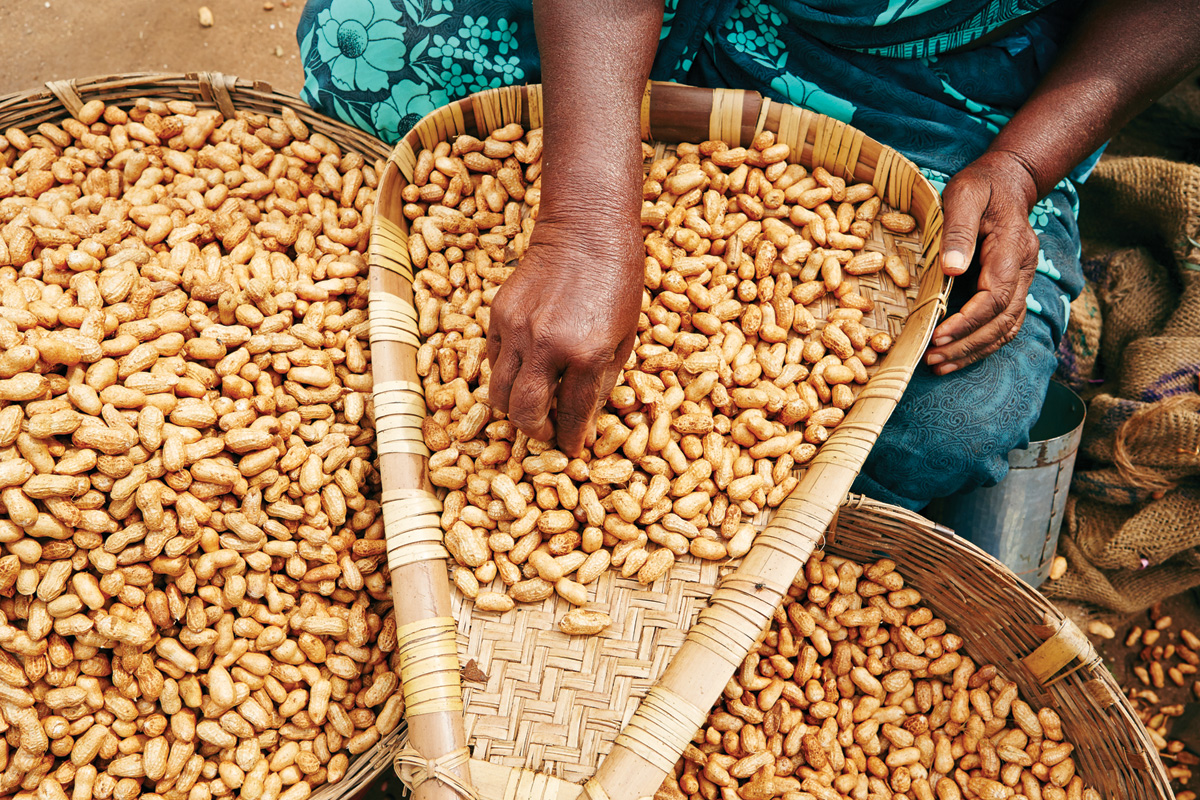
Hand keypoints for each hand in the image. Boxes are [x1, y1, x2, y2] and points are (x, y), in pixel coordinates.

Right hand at [486, 217, 642, 455]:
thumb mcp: (626, 336)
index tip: (571, 449)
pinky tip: (524, 372)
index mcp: (587, 354)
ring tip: (532, 407)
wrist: (586, 230)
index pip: (571, 415)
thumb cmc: (619, 281)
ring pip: (498, 393)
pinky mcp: (498, 314)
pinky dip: (505, 376)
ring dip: (514, 409)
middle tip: (548, 433)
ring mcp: (517, 330)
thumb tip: (584, 420)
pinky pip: (492, 362)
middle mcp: (547, 346)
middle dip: (536, 432)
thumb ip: (603, 381)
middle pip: (524, 413)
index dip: (570, 439)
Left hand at [925, 150, 1040, 374]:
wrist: (1008, 180)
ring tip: (940, 365)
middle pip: (1002, 321)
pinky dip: (981, 344)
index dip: (967, 321)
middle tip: (933, 360)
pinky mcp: (1013, 287)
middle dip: (967, 344)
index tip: (938, 336)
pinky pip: (1004, 324)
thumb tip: (952, 269)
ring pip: (1006, 328)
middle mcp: (1024, 269)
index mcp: (1012, 248)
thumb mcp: (964, 195)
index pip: (994, 297)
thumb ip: (958, 230)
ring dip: (974, 351)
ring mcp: (1022, 280)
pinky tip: (956, 354)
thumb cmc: (981, 186)